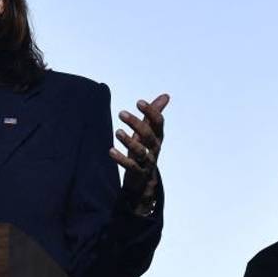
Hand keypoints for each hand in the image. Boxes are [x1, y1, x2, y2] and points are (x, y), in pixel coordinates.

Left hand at [109, 93, 168, 214]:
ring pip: (140, 151)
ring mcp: (147, 161)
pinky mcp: (138, 172)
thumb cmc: (145, 151)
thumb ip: (154, 115)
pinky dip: (121, 158)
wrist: (144, 181)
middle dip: (136, 124)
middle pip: (149, 135)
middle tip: (121, 113)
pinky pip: (131, 166)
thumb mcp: (149, 132)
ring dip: (129, 141)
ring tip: (117, 132)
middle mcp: (154, 148)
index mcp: (157, 137)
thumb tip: (166, 95)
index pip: (158, 122)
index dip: (150, 112)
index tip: (139, 102)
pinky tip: (111, 151)